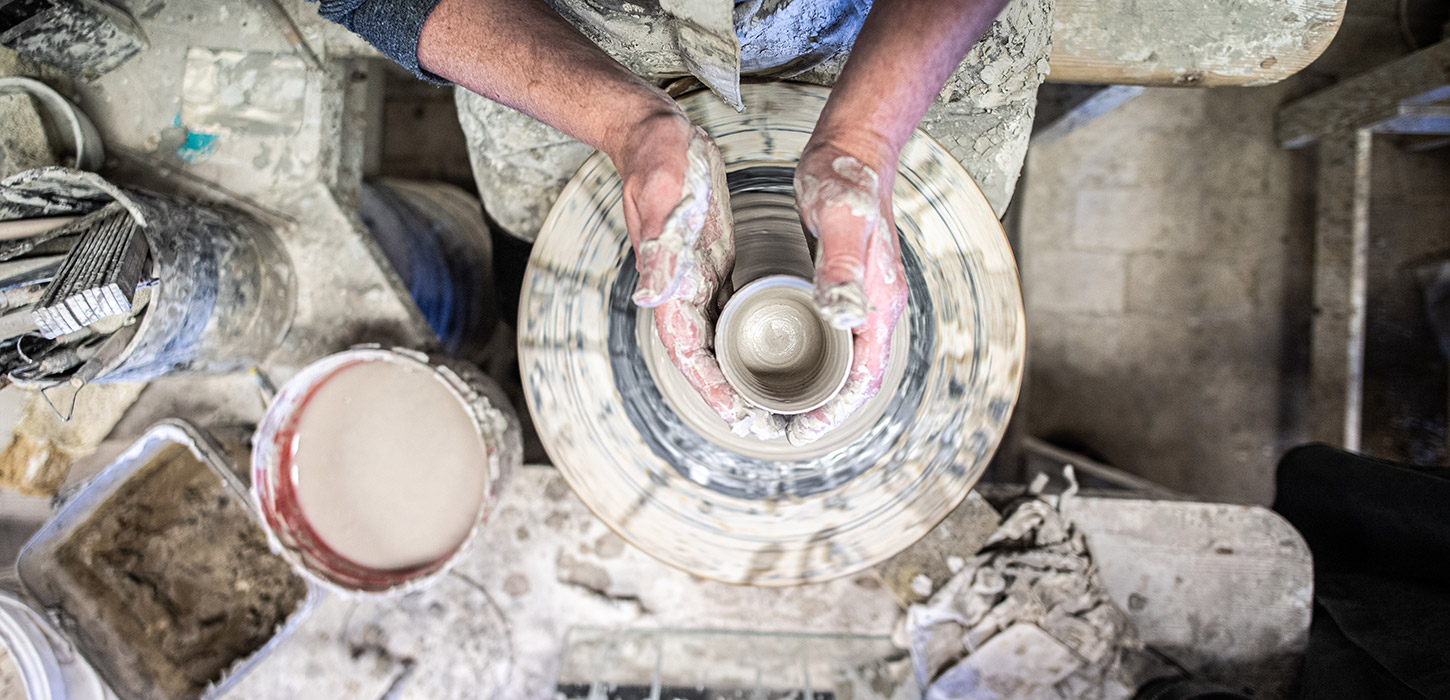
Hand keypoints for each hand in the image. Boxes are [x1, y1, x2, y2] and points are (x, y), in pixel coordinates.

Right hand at [615, 111, 787, 438]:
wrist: (653, 132)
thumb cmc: (659, 160)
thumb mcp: (665, 200)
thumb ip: (659, 250)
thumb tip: (649, 298)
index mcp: (670, 282)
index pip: (688, 351)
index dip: (710, 388)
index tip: (738, 415)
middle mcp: (680, 288)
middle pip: (703, 357)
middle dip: (727, 395)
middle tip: (763, 426)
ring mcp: (695, 278)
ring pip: (715, 341)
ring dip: (736, 375)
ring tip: (769, 404)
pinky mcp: (710, 263)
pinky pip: (724, 314)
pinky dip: (741, 340)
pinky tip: (766, 353)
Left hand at [788, 138, 908, 445]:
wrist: (854, 149)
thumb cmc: (847, 181)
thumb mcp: (841, 222)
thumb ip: (842, 269)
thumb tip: (842, 317)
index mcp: (879, 302)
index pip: (865, 379)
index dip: (836, 412)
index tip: (802, 432)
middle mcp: (876, 307)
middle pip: (857, 379)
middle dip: (825, 412)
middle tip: (782, 430)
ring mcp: (862, 298)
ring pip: (846, 362)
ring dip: (819, 392)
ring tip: (780, 409)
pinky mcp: (845, 285)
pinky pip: (835, 339)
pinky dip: (815, 363)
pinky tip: (787, 365)